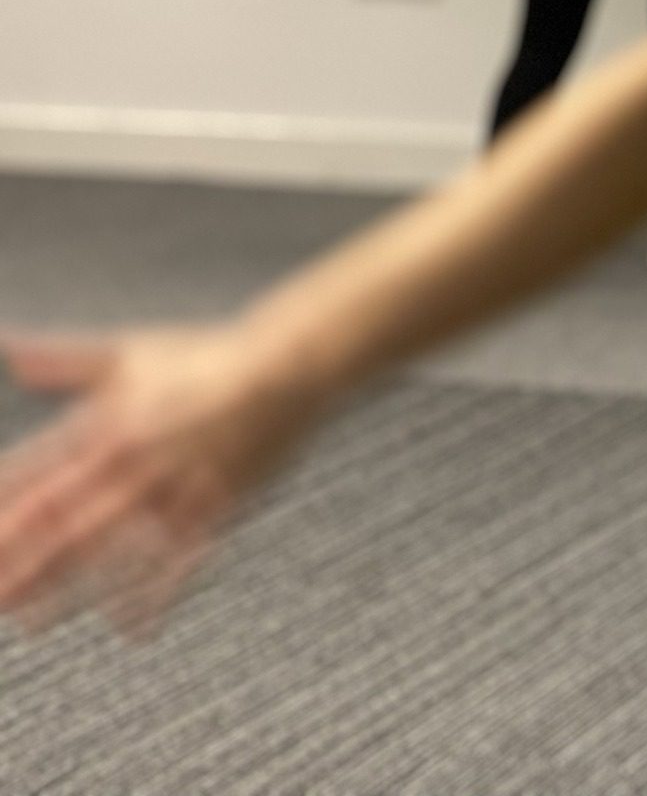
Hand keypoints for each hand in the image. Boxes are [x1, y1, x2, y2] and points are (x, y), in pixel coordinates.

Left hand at [0, 325, 331, 638]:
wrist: (288, 366)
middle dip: (20, 561)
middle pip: (62, 520)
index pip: (35, 473)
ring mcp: (176, 488)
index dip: (2, 507)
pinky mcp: (217, 507)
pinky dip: (152, 596)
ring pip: (111, 549)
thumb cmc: (205, 356)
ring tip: (31, 621)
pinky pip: (179, 562)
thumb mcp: (128, 353)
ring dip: (67, 588)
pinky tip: (128, 626)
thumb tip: (11, 349)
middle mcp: (134, 460)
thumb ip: (64, 359)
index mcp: (106, 422)